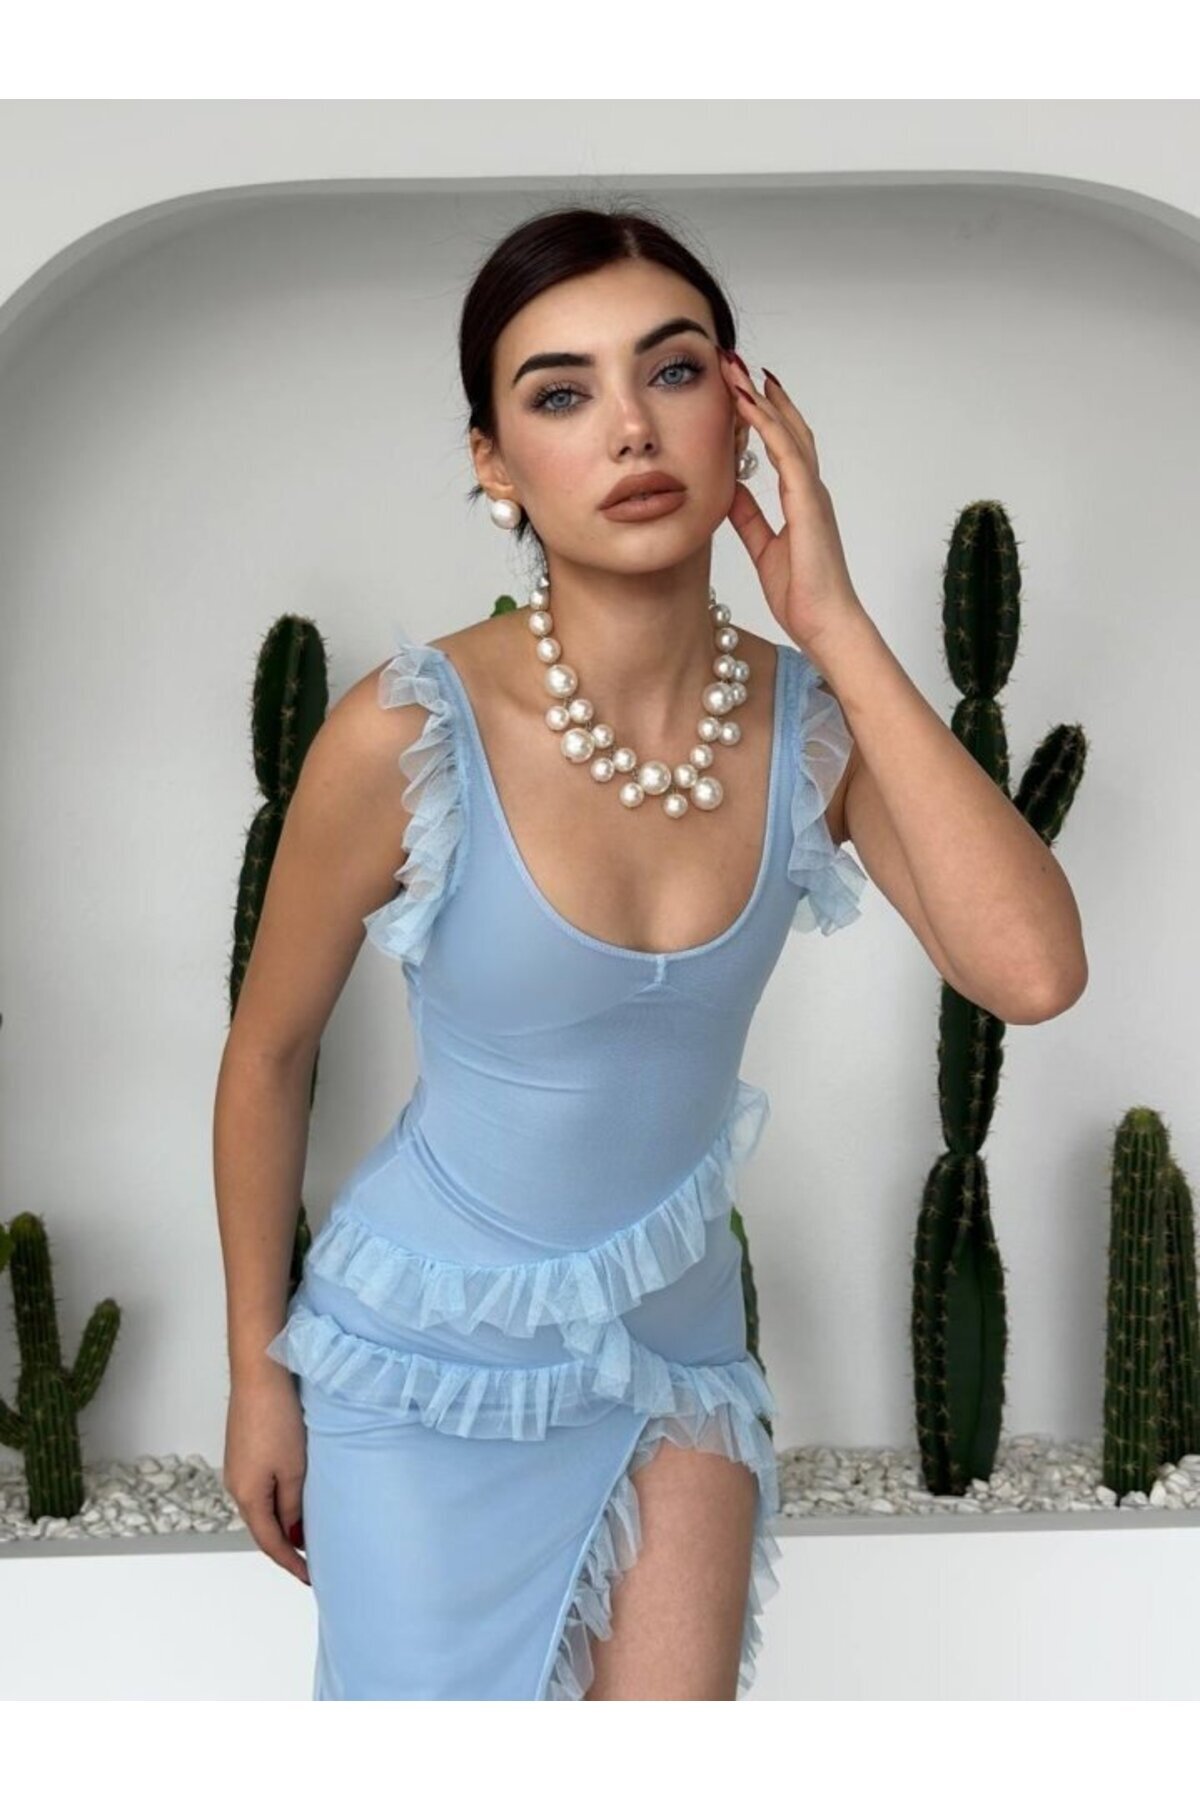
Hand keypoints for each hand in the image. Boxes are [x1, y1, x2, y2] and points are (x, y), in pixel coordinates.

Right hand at [223, 1366, 310, 1585]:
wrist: (259, 1373)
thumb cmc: (277, 1418)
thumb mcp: (294, 1469)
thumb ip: (292, 1505)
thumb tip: (292, 1533)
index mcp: (247, 1495)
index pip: (269, 1542)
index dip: (290, 1562)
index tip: (309, 1578)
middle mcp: (235, 1484)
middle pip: (261, 1526)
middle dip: (285, 1545)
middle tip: (311, 1559)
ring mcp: (237, 1466)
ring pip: (260, 1506)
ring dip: (281, 1521)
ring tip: (307, 1531)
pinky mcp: (242, 1449)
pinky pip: (259, 1486)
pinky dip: (276, 1499)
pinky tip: (293, 1496)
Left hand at [719, 351, 866, 655]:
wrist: (826, 624)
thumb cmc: (803, 595)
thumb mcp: (763, 547)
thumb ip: (749, 517)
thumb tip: (729, 491)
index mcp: (801, 499)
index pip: (782, 445)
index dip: (764, 414)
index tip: (742, 388)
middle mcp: (810, 489)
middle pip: (787, 428)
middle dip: (762, 393)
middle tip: (737, 362)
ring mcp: (813, 493)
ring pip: (787, 432)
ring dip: (761, 398)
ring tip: (737, 368)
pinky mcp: (810, 503)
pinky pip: (786, 454)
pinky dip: (767, 425)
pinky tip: (747, 404)